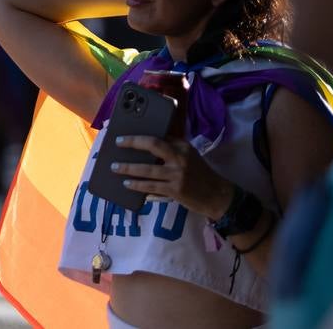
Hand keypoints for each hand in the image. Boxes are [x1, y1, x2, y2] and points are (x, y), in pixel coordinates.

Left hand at [111, 135, 234, 220]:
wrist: (217, 195)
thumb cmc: (199, 174)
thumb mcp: (189, 156)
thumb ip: (171, 149)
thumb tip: (145, 146)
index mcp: (182, 147)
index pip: (158, 137)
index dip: (139, 136)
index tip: (124, 136)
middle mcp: (180, 157)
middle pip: (152, 145)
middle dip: (132, 142)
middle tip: (118, 143)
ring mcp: (177, 174)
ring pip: (147, 169)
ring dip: (128, 168)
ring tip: (115, 167)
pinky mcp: (175, 190)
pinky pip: (151, 186)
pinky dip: (138, 185)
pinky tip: (128, 184)